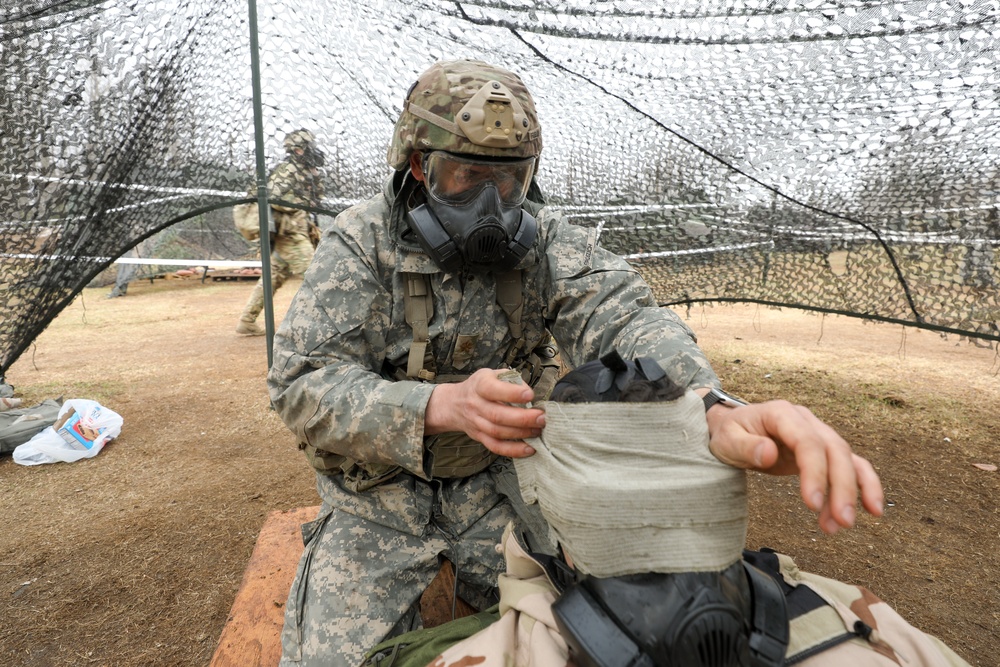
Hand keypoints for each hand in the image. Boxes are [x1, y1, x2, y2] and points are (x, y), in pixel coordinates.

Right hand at [425, 368, 544, 457]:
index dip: (512, 393)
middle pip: (497, 415)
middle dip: (523, 418)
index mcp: (479, 385)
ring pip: (498, 432)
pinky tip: (529, 449)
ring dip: (521, 433)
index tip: (530, 395)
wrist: (454, 404)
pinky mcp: (479, 437)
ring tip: (538, 430)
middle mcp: (475, 405)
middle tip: (541, 418)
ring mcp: (476, 423)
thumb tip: (528, 393)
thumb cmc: (480, 387)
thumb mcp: (492, 375)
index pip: (493, 389)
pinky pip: (496, 447)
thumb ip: (510, 380)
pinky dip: (513, 450)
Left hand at [704, 398, 883, 533]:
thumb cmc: (728, 434)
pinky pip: (849, 466)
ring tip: (846, 524)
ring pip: (847, 459)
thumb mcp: (726, 439)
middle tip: (842, 522)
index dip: (814, 471)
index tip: (813, 503)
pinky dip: (862, 486)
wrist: (731, 427)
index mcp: (782, 414)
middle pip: (835, 450)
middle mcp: (806, 421)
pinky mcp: (822, 451)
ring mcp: (817, 434)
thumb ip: (746, 447)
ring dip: (855, 491)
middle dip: (842, 487)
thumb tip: (769, 454)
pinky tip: (869, 511)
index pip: (807, 441)